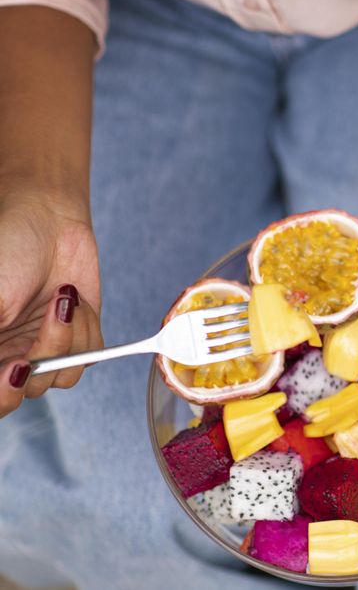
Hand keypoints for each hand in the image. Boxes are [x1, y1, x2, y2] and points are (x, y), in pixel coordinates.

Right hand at [0, 189, 102, 418]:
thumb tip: (1, 367)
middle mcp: (6, 357)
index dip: (1, 393)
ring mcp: (42, 350)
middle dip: (40, 360)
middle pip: (19, 396)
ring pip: (59, 376)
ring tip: (61, 297)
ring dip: (66, 336)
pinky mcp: (77, 339)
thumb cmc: (9, 249)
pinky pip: (88, 356)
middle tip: (43, 332)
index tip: (17, 366)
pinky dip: (86, 328)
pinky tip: (71, 298)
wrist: (49, 220)